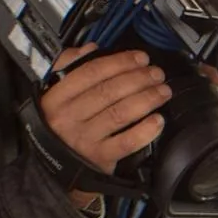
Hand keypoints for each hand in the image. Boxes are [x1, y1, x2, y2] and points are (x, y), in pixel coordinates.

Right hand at [40, 44, 170, 208]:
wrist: (55, 167)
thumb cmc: (59, 126)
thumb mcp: (54, 95)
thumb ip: (69, 68)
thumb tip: (91, 49)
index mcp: (57, 97)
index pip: (90, 72)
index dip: (119, 62)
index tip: (140, 58)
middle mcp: (69, 117)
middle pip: (109, 91)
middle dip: (138, 79)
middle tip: (157, 73)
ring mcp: (85, 139)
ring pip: (120, 114)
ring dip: (147, 99)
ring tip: (163, 91)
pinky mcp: (100, 158)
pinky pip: (127, 142)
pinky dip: (145, 130)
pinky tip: (158, 120)